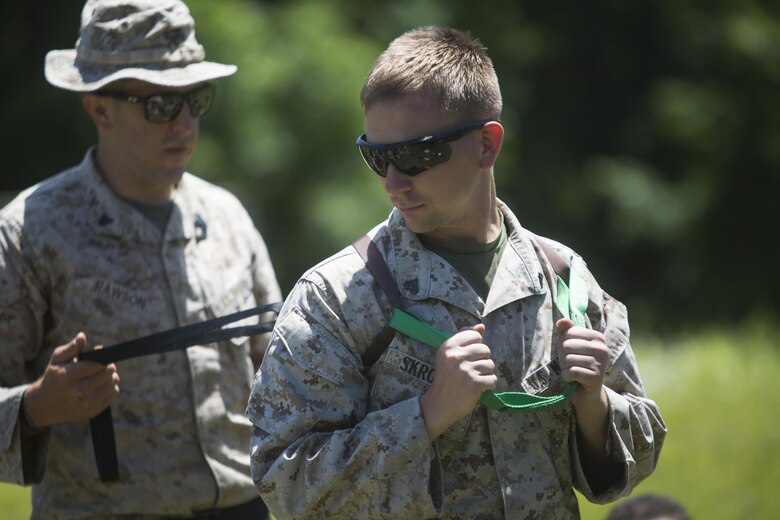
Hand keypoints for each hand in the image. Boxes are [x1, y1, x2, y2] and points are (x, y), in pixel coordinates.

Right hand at [23, 333, 120, 428]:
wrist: (45, 406)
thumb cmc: (53, 377)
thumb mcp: (57, 360)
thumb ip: (71, 348)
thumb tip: (82, 336)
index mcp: (68, 376)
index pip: (96, 364)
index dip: (102, 356)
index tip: (100, 351)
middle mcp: (78, 391)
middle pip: (107, 373)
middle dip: (108, 366)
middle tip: (105, 363)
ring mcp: (86, 404)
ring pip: (112, 384)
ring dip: (112, 376)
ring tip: (105, 373)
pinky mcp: (92, 412)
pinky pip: (112, 395)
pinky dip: (112, 388)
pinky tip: (104, 384)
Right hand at [420, 324, 495, 439]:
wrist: (439, 405)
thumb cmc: (446, 378)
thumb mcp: (449, 355)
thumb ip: (465, 338)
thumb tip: (482, 326)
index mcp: (448, 346)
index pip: (475, 335)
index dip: (475, 346)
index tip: (467, 357)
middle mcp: (456, 356)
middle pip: (485, 349)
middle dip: (482, 360)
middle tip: (471, 370)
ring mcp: (465, 370)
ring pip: (490, 364)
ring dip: (485, 373)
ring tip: (472, 379)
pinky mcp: (474, 383)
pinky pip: (492, 379)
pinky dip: (487, 385)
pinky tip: (477, 388)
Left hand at [556, 318, 607, 406]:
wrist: (586, 391)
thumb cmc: (577, 364)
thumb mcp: (569, 345)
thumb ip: (565, 331)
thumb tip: (562, 321)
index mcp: (598, 337)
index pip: (568, 333)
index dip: (562, 344)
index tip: (571, 352)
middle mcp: (602, 349)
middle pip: (567, 346)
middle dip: (563, 357)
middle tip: (571, 364)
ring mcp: (601, 363)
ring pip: (568, 359)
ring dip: (565, 368)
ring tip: (574, 371)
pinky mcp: (596, 378)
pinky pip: (571, 372)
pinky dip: (567, 376)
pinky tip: (574, 379)